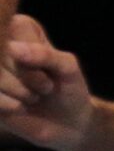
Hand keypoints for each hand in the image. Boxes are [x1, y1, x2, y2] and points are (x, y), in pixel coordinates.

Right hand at [0, 14, 95, 150]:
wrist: (66, 124)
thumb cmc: (69, 89)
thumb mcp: (68, 69)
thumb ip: (45, 55)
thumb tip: (12, 48)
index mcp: (18, 27)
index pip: (13, 36)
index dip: (34, 60)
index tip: (50, 72)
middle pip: (3, 57)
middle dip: (31, 78)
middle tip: (46, 87)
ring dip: (22, 93)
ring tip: (34, 97)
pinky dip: (10, 105)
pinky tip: (20, 108)